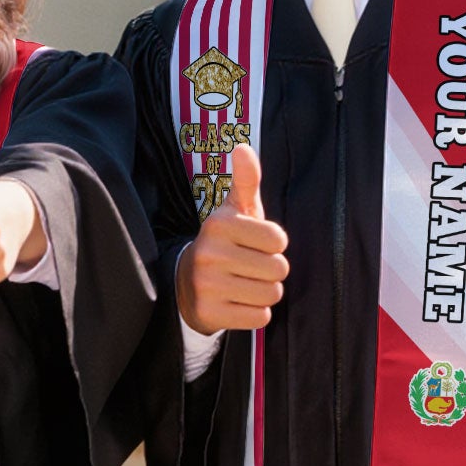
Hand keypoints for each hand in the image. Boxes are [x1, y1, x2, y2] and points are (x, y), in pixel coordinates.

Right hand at [175, 142, 288, 331]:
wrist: (185, 283)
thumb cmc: (224, 243)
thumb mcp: (234, 211)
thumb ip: (245, 181)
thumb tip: (243, 147)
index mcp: (219, 224)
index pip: (279, 240)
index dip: (274, 245)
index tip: (254, 244)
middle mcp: (209, 253)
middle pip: (279, 269)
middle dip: (271, 271)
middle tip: (249, 267)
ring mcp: (207, 285)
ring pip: (271, 294)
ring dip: (264, 292)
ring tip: (244, 284)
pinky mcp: (209, 313)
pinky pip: (259, 317)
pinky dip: (254, 312)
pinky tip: (237, 302)